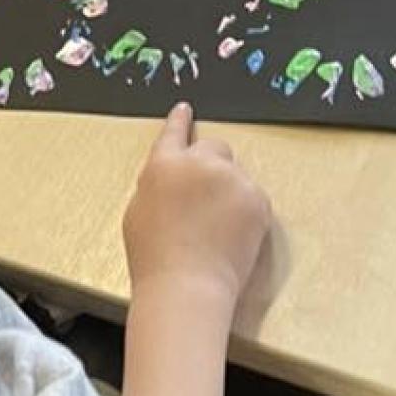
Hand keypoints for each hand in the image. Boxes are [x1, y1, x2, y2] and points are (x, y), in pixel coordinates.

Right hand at [123, 103, 270, 306]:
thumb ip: (157, 185)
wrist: (187, 286)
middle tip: (205, 202)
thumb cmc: (154, 259)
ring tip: (215, 230)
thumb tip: (171, 178)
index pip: (174, 133)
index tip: (185, 109)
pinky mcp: (256, 198)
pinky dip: (246, 212)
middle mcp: (199, 163)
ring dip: (228, 192)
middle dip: (211, 166)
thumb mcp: (138, 213)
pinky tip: (231, 237)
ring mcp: (231, 179)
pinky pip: (252, 197)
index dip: (180, 121)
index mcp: (164, 165)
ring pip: (235, 175)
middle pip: (214, 148)